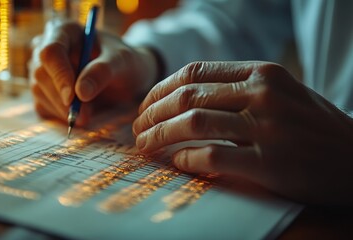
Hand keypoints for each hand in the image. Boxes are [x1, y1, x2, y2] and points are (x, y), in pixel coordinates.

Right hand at [31, 20, 157, 124]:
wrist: (127, 76)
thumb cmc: (125, 62)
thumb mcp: (122, 62)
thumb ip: (102, 72)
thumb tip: (80, 91)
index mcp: (65, 30)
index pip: (51, 51)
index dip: (59, 75)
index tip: (72, 97)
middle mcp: (47, 46)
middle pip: (41, 74)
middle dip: (62, 99)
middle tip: (86, 116)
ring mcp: (42, 68)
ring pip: (39, 92)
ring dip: (63, 109)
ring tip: (89, 114)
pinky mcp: (43, 90)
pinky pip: (43, 106)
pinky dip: (60, 115)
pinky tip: (81, 113)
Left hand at [132, 61, 352, 205]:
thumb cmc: (311, 126)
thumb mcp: (279, 93)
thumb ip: (236, 90)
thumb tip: (184, 99)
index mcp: (260, 73)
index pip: (193, 73)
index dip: (160, 90)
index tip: (145, 106)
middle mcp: (262, 94)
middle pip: (186, 96)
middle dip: (151, 114)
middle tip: (137, 129)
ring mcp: (266, 127)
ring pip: (192, 123)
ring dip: (159, 136)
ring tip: (145, 146)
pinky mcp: (269, 162)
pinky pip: (211, 156)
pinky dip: (186, 159)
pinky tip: (177, 162)